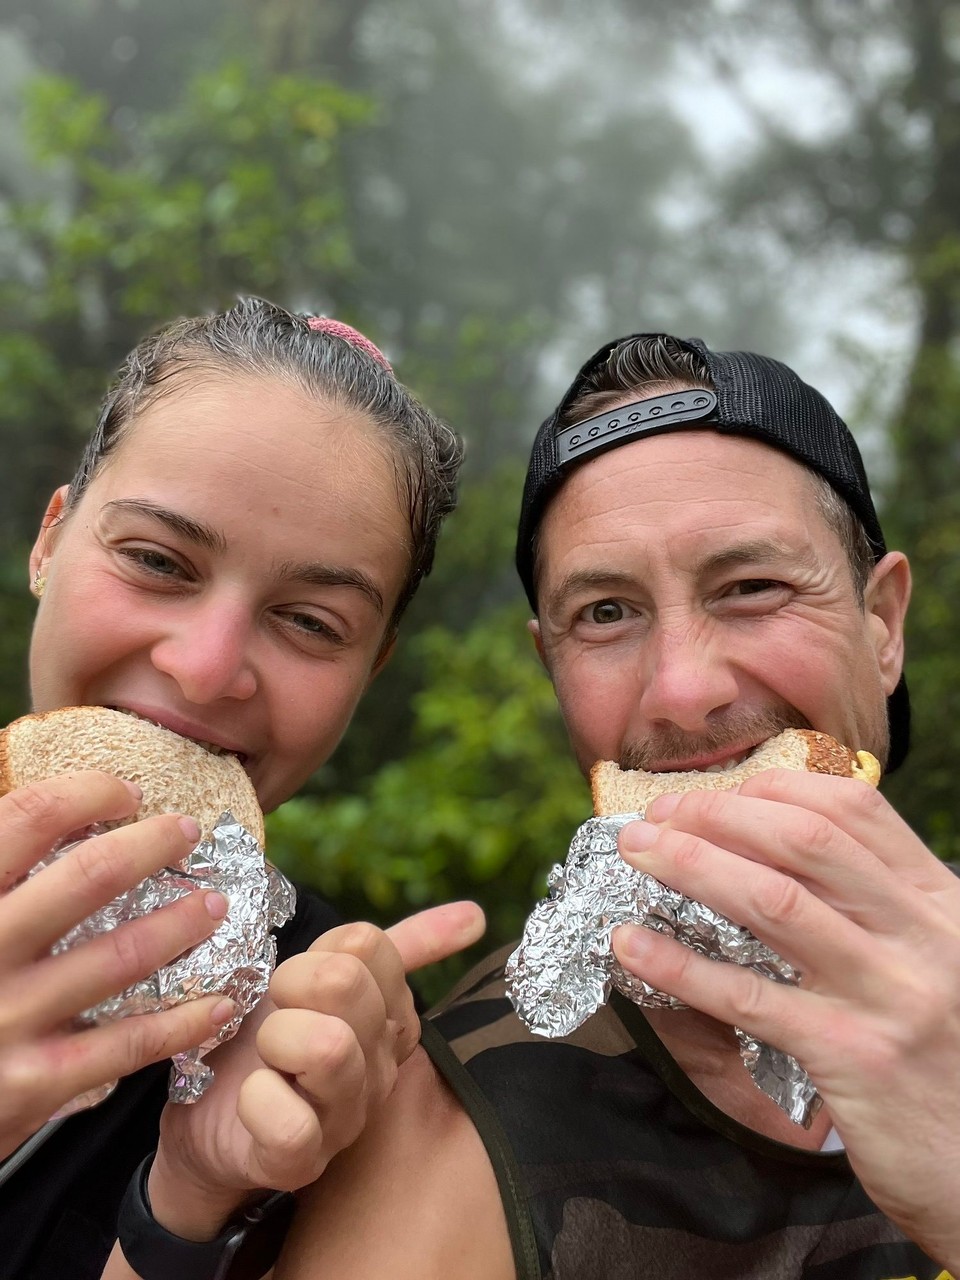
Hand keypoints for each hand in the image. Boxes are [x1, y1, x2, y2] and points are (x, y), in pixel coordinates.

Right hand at [0, 770, 234, 1158]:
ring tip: (213, 905)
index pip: (28, 818)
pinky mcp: (34, 1081)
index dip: (87, 793)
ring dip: (180, 924)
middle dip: (152, 845)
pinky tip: (220, 1004)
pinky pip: (127, 1043)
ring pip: (121, 956)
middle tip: (186, 832)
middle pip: (89, 877)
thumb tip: (52, 813)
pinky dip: (184, 1021)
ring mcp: (10, 1018)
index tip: (125, 793)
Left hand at [148, 901, 485, 1238]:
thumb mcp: (325, 976)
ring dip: (277, 1038)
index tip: (295, 985)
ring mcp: (345, 1115)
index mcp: (389, 1013)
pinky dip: (258, 1101)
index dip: (317, 954)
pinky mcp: (301, 1161)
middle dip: (291, 986)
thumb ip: (401, 944)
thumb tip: (477, 915)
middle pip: (345, 983)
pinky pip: (290, 1123)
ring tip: (266, 1058)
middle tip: (275, 1016)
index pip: (368, 944)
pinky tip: (253, 1098)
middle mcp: (378, 1064)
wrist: (210, 1113)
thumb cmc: (274, 1036)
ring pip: (330, 1047)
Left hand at [611, 770, 959, 1268]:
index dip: (770, 791)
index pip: (852, 809)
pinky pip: (749, 996)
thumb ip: (875, 911)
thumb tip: (768, 860)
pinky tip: (632, 945)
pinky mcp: (852, 1054)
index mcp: (940, 901)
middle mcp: (922, 934)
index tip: (711, 797)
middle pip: (804, 840)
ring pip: (773, 901)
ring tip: (634, 854)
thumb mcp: (933, 964)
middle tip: (655, 819)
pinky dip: (681, 965)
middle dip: (718, 816)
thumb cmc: (946, 1061)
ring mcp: (888, 992)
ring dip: (690, 866)